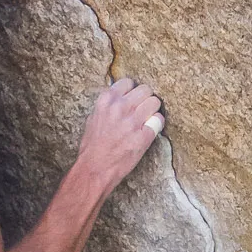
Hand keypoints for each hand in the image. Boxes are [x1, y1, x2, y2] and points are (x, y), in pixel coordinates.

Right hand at [75, 76, 164, 194]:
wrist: (95, 168)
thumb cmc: (92, 146)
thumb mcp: (94, 117)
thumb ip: (108, 105)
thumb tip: (119, 96)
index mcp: (106, 100)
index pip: (129, 82)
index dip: (133, 91)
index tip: (133, 99)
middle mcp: (120, 107)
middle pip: (145, 89)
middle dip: (146, 98)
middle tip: (143, 109)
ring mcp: (132, 121)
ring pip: (155, 102)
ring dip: (153, 110)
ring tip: (148, 119)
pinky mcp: (143, 136)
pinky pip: (159, 120)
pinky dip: (157, 124)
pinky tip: (151, 129)